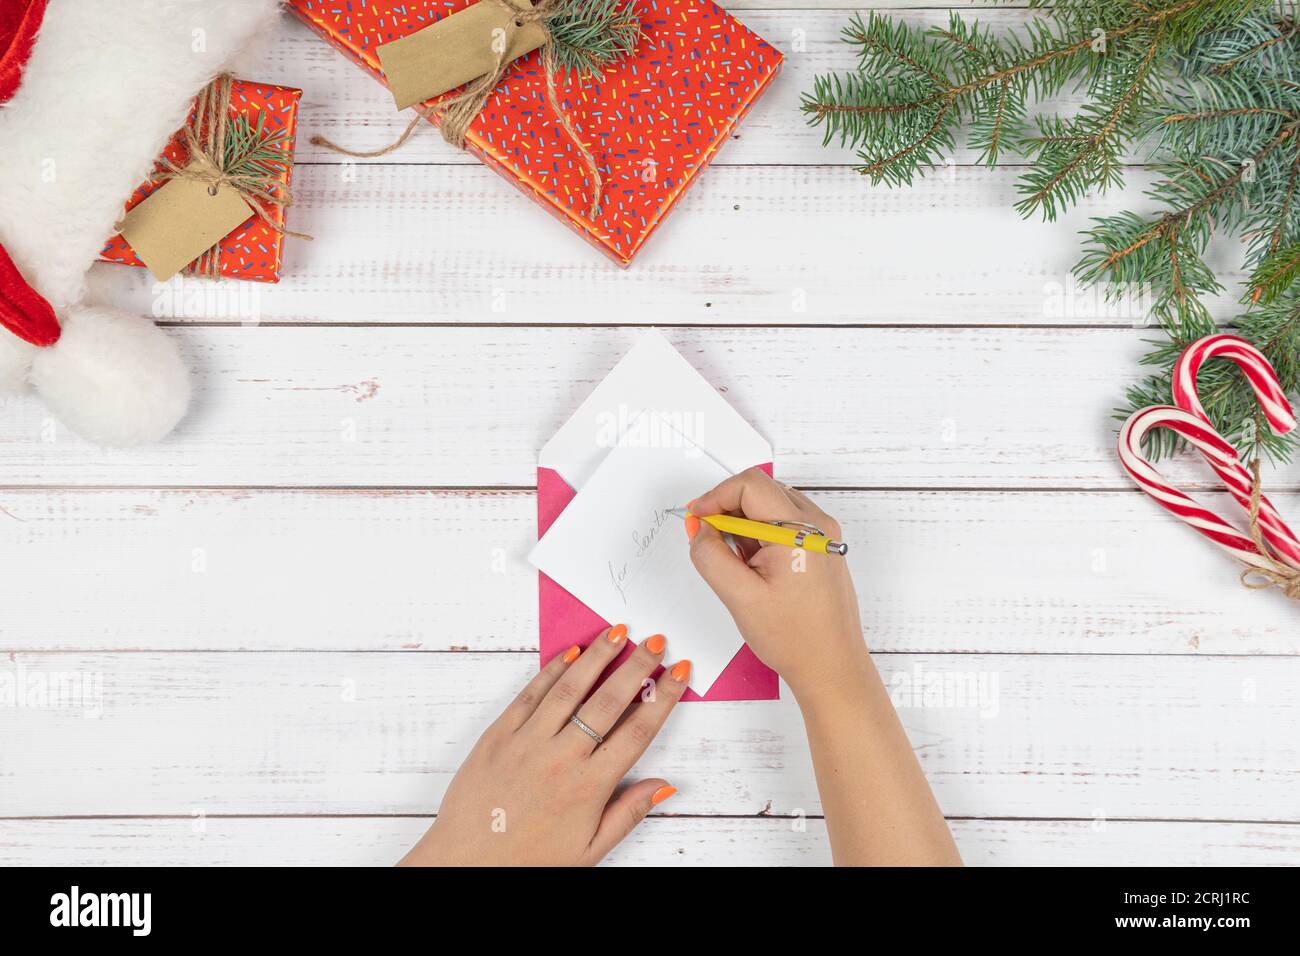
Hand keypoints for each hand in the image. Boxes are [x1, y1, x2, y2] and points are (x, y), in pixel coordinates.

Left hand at [399, 627, 689, 865]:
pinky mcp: (498, 735)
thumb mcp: (589, 850)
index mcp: (589, 787)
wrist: (465, 864)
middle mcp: (561, 758)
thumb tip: (663, 786)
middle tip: (656, 641)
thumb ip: (627, 813)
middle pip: (609, 701)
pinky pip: (530, 694)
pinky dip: (552, 670)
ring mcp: (527, 742)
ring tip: (618, 631)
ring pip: (570, 688)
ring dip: (597, 656)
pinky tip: (571, 653)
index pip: (637, 731)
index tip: (679, 673)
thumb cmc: (527, 861)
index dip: (662, 698)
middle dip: (636, 666)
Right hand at [686, 467, 867, 699]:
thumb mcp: (740, 597)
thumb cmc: (795, 638)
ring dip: (743, 523)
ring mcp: (822, 536)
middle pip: (761, 491)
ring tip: (734, 562)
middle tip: (708, 540)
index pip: (750, 485)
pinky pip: (783, 524)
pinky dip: (759, 535)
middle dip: (727, 510)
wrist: (832, 667)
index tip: (697, 518)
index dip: (716, 496)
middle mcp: (818, 525)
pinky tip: (751, 566)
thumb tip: (699, 529)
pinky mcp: (820, 548)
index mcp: (801, 530)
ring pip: (770, 506)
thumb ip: (711, 556)